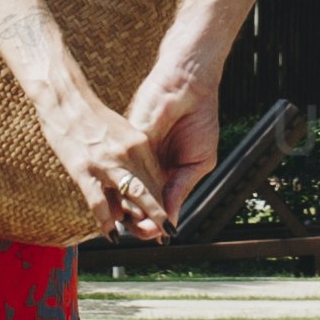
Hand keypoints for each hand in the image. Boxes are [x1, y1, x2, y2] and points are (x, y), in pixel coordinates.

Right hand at [41, 77, 169, 238]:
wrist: (65, 99)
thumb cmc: (91, 116)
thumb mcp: (120, 131)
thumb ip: (131, 154)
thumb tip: (137, 179)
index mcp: (138, 143)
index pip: (157, 178)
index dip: (163, 200)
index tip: (167, 215)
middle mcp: (128, 153)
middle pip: (150, 190)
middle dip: (159, 215)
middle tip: (168, 234)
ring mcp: (106, 163)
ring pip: (132, 197)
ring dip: (142, 221)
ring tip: (148, 236)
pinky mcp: (84, 170)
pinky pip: (99, 203)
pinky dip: (106, 222)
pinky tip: (111, 234)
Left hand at [129, 53, 221, 221]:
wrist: (188, 85)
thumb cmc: (199, 118)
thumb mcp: (197, 161)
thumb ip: (180, 188)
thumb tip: (170, 220)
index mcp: (168, 172)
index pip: (157, 204)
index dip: (155, 221)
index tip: (157, 234)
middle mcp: (149, 167)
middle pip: (139, 201)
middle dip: (139, 220)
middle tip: (142, 232)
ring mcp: (136, 155)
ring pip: (126, 188)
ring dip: (127, 207)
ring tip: (132, 221)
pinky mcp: (126, 141)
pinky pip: (121, 168)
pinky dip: (121, 184)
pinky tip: (123, 197)